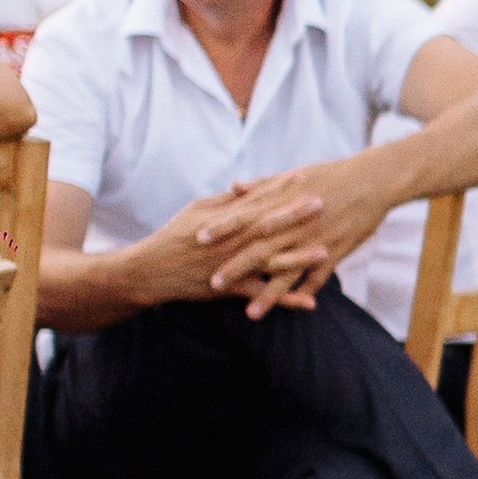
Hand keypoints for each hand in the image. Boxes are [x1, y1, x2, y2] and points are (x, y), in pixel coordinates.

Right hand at [135, 186, 326, 311]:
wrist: (153, 269)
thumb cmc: (175, 235)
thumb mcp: (198, 210)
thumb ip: (225, 201)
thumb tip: (247, 185)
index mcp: (226, 219)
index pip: (257, 200)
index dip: (280, 188)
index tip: (303, 176)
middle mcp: (232, 240)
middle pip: (268, 226)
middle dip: (296, 215)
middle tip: (323, 203)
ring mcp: (234, 265)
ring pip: (270, 261)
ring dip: (298, 258)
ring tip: (324, 251)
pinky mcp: (232, 288)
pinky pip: (262, 296)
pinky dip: (285, 300)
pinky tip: (310, 302)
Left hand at [199, 159, 389, 315]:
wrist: (372, 181)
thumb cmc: (330, 175)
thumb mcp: (294, 176)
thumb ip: (262, 185)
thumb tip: (234, 186)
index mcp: (282, 203)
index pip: (245, 216)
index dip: (222, 227)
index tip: (199, 238)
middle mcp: (295, 225)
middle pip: (260, 250)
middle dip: (236, 268)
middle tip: (213, 284)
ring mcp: (315, 241)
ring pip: (287, 273)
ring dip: (269, 295)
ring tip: (251, 314)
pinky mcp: (336, 252)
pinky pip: (318, 278)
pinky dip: (305, 292)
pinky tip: (291, 308)